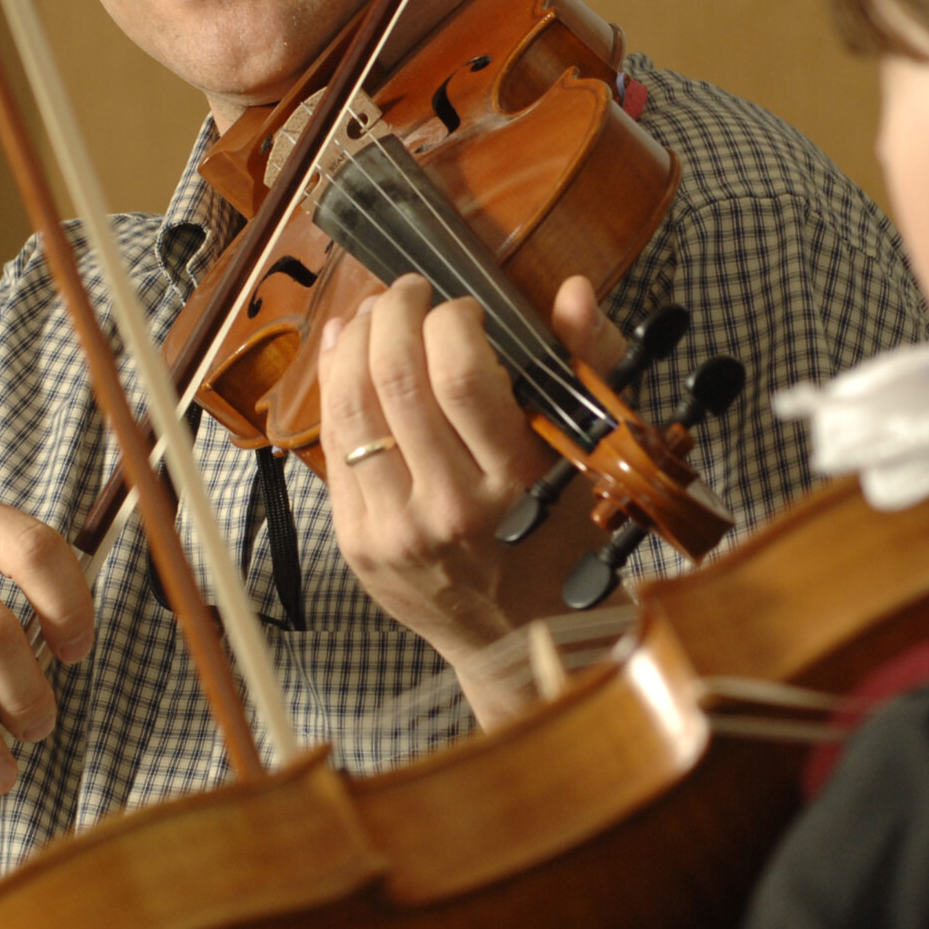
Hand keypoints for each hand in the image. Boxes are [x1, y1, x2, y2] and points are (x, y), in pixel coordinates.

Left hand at [319, 274, 622, 721]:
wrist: (521, 638)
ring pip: (350, 408)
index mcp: (517, 484)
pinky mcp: (357, 542)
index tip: (465, 307)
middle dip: (398, 312)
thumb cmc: (566, 539)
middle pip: (396, 380)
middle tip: (410, 290)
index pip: (461, 376)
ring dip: (356, 341)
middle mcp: (452, 509)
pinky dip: (333, 386)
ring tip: (377, 313)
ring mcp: (396, 529)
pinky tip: (346, 353)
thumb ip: (588, 365)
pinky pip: (332, 445)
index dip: (452, 320)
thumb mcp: (596, 457)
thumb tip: (571, 292)